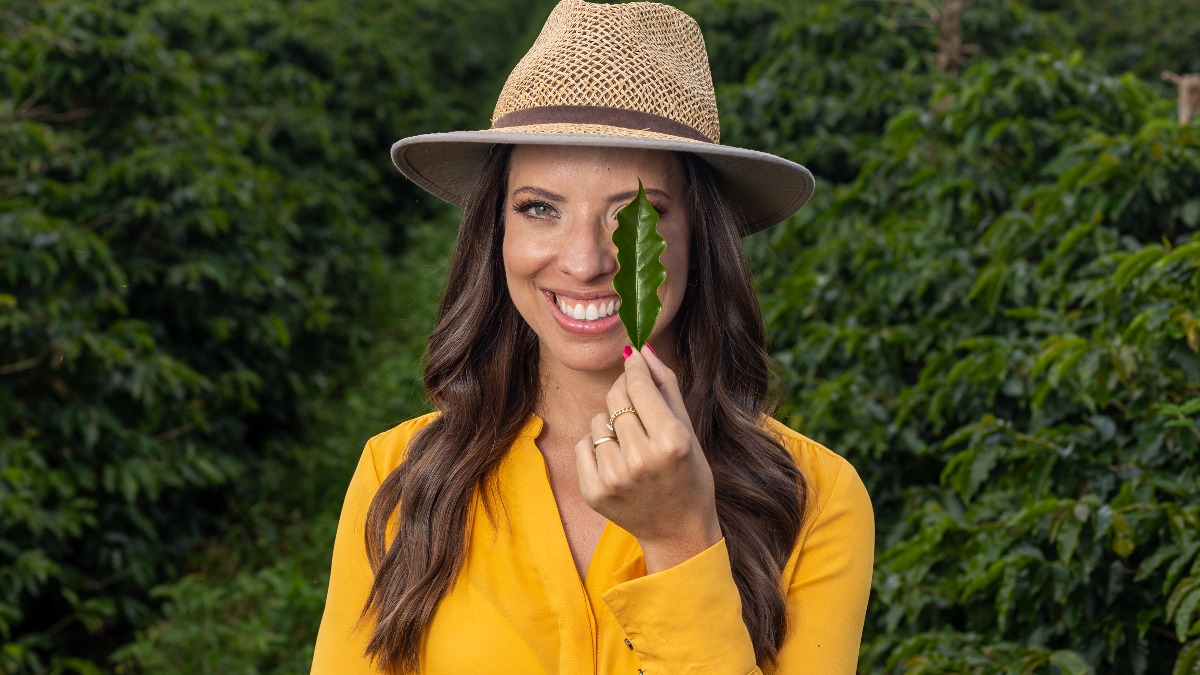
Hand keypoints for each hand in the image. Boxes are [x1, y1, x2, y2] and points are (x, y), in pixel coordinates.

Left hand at [575, 344, 722, 573]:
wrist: (678, 531)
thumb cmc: (688, 473)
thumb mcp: (687, 429)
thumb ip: (665, 385)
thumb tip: (641, 349)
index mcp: (671, 442)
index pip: (639, 386)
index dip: (634, 367)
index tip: (632, 357)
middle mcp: (641, 460)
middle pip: (616, 398)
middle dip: (624, 392)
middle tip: (637, 405)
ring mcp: (615, 478)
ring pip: (598, 420)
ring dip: (612, 424)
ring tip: (632, 444)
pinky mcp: (594, 493)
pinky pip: (583, 445)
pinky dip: (597, 447)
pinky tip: (618, 461)